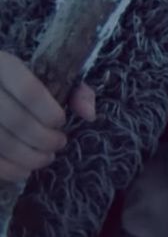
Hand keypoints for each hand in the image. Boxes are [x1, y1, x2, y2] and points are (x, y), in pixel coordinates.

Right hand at [0, 51, 95, 183]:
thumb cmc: (19, 83)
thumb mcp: (46, 74)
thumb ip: (74, 90)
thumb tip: (89, 115)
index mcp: (2, 65)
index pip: (30, 91)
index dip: (50, 112)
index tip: (60, 121)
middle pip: (16, 121)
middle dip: (45, 139)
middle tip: (59, 143)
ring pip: (0, 142)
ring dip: (29, 157)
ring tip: (46, 157)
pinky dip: (8, 170)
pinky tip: (24, 170)